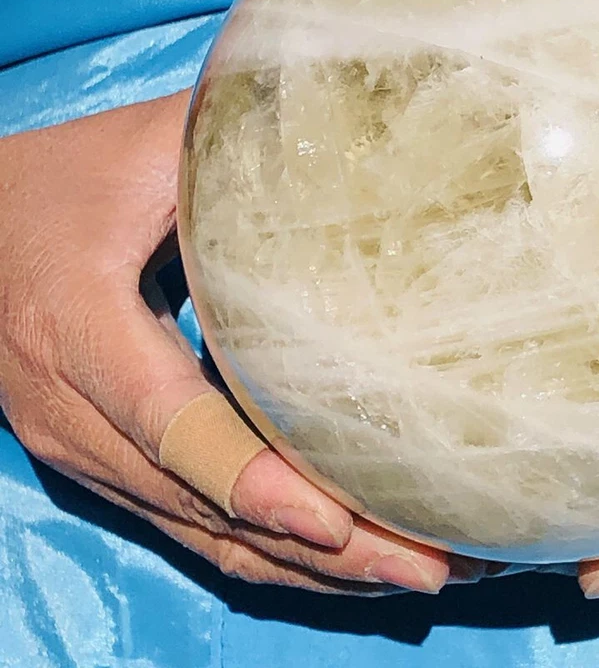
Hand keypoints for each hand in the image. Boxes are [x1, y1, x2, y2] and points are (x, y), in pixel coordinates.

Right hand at [0, 92, 481, 594]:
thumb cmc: (63, 179)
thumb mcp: (141, 150)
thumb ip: (231, 150)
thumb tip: (347, 133)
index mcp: (77, 326)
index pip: (169, 421)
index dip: (251, 478)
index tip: (335, 519)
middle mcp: (71, 409)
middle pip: (200, 502)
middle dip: (317, 548)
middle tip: (427, 568)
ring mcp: (80, 449)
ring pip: (200, 532)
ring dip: (308, 567)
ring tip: (413, 573)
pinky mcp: (101, 462)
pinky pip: (189, 525)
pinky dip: (267, 550)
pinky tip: (343, 558)